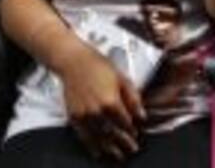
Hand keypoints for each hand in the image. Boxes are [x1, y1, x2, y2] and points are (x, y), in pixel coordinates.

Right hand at [57, 41, 143, 161]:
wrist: (72, 60)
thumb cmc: (96, 65)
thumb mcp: (121, 77)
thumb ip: (133, 98)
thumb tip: (142, 115)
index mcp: (111, 101)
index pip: (126, 123)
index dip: (132, 131)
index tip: (135, 134)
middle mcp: (97, 111)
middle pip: (114, 134)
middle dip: (124, 143)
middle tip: (131, 148)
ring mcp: (84, 115)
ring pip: (100, 138)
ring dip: (110, 148)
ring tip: (117, 154)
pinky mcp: (74, 116)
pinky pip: (84, 136)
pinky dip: (91, 145)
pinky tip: (97, 150)